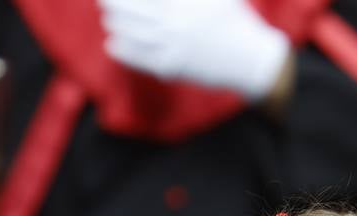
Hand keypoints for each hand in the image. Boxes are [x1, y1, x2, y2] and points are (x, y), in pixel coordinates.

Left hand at [97, 0, 289, 101]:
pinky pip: (140, 59)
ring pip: (134, 33)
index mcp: (185, 3)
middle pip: (134, 9)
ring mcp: (173, 46)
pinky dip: (124, 50)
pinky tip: (113, 42)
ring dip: (117, 23)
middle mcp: (176, 22)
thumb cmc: (235, 19)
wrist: (248, 59)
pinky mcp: (172, 67)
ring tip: (108, 17)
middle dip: (114, 2)